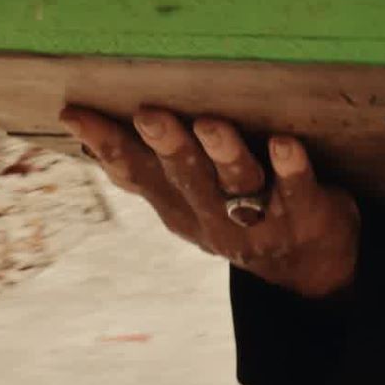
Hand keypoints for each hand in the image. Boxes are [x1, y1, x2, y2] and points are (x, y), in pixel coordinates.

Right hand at [63, 107, 360, 301]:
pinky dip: (290, 168)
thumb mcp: (187, 204)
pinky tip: (285, 144)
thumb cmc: (239, 215)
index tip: (73, 114)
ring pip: (237, 183)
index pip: (137, 173)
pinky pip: (296, 189)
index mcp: (179, 206)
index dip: (106, 145)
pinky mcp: (305, 213)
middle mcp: (213, 213)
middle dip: (166, 145)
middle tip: (147, 113)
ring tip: (210, 124)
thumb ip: (149, 175)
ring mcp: (259, 217)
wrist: (310, 271)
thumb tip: (88, 143)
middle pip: (186, 176)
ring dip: (223, 153)